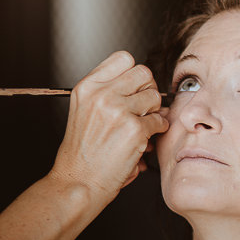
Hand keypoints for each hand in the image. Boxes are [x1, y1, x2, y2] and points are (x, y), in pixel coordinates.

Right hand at [49, 51, 168, 200]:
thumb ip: (107, 90)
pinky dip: (158, 130)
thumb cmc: (84, 151)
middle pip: (144, 72)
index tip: (134, 89)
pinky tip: (145, 139)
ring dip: (154, 111)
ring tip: (142, 125)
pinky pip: (160, 120)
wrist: (78, 181)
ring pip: (155, 96)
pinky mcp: (134, 129)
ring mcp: (118, 110)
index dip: (134, 74)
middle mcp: (101, 94)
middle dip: (148, 89)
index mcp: (87, 86)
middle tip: (143, 107)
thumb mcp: (85, 110)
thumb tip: (142, 80)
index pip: (124, 58)